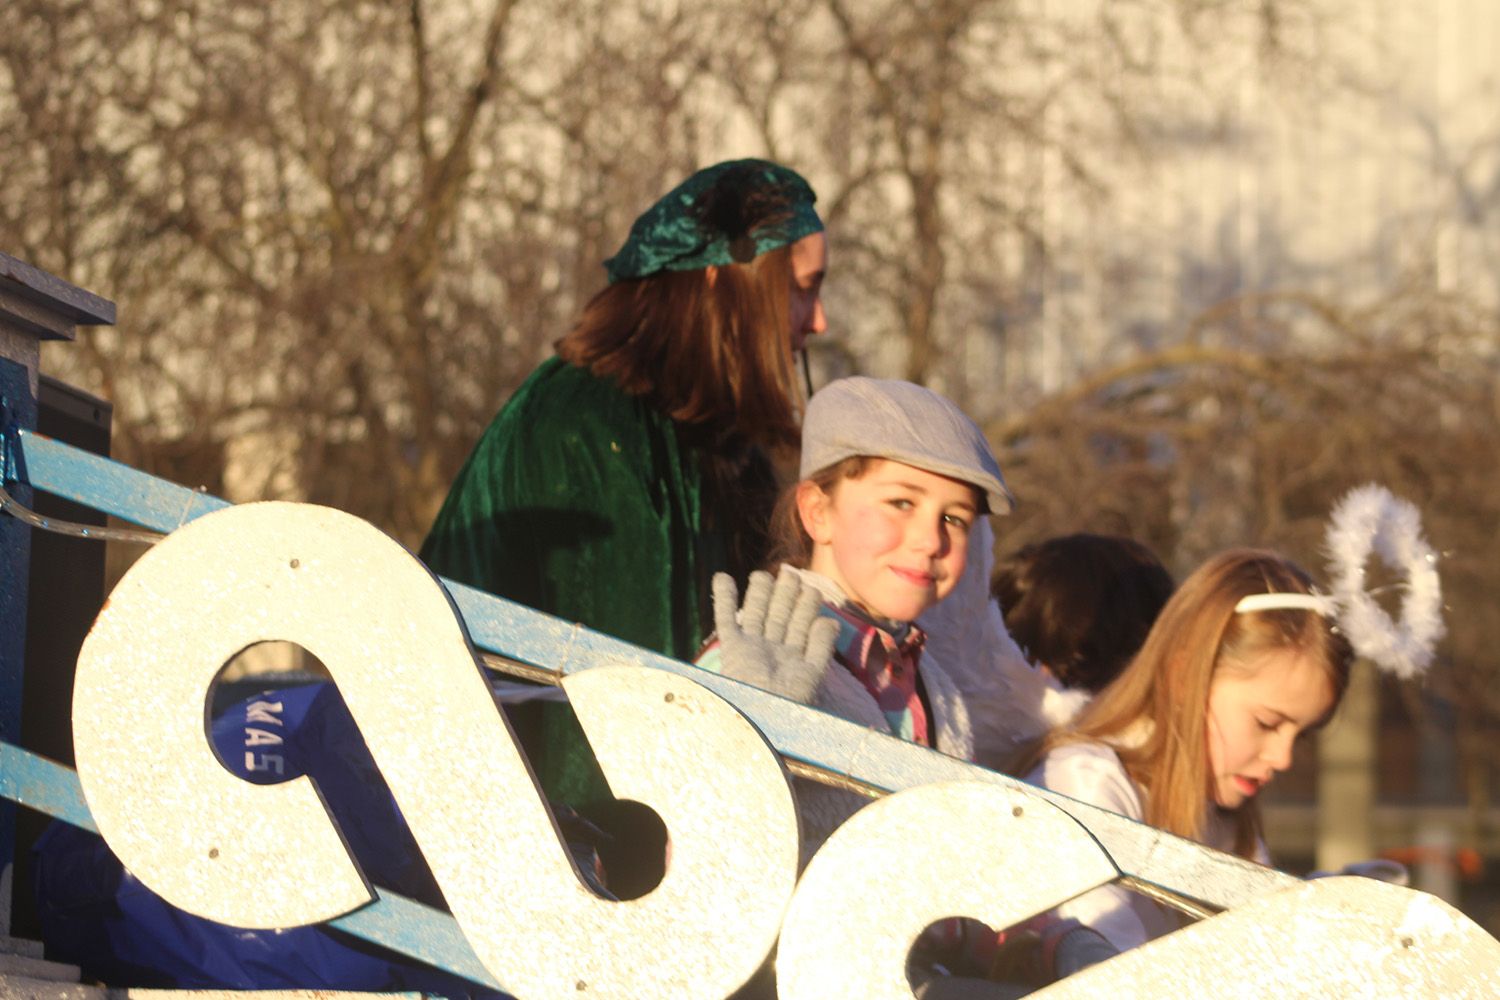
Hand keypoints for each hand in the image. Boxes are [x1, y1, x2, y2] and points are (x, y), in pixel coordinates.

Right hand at [711, 569, 838, 703]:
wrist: (760, 720)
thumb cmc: (788, 704)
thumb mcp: (812, 676)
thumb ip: (821, 647)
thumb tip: (830, 620)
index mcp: (795, 661)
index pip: (803, 627)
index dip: (808, 607)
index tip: (812, 588)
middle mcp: (773, 653)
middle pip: (779, 616)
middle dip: (785, 595)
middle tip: (790, 573)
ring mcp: (751, 649)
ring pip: (756, 613)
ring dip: (759, 593)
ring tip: (761, 574)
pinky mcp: (732, 649)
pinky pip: (726, 620)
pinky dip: (724, 599)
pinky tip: (722, 577)